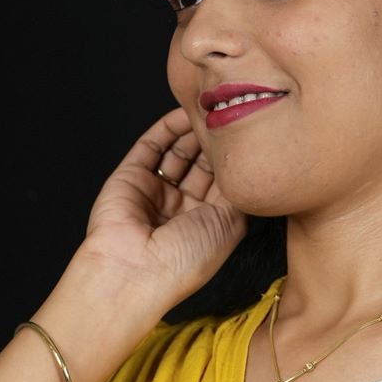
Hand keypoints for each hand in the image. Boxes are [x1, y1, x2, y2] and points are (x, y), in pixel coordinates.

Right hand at [77, 105, 247, 308]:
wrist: (136, 271)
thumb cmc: (185, 260)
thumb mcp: (230, 225)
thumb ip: (239, 191)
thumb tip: (247, 164)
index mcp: (204, 224)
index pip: (223, 183)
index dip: (235, 161)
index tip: (252, 137)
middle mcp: (180, 207)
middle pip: (202, 163)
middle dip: (216, 143)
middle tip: (231, 117)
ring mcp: (154, 191)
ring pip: (177, 151)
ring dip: (194, 131)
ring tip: (212, 110)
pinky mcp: (130, 176)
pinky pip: (151, 145)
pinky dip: (168, 127)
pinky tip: (185, 112)